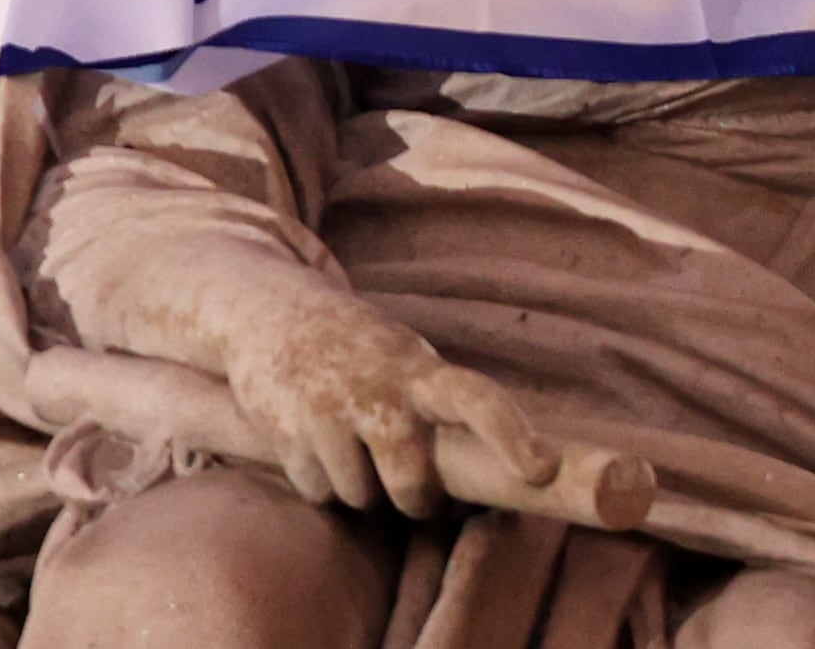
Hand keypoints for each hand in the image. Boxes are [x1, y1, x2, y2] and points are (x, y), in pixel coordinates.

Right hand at [221, 287, 553, 517]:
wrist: (272, 312)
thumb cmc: (361, 351)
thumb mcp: (404, 360)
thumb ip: (436, 409)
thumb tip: (483, 484)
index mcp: (419, 369)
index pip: (477, 399)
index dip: (511, 435)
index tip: (542, 470)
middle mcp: (376, 390)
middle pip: (411, 485)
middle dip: (417, 503)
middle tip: (419, 495)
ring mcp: (327, 410)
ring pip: (360, 497)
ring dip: (362, 490)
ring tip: (354, 448)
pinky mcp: (286, 431)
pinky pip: (318, 492)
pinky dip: (322, 483)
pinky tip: (317, 444)